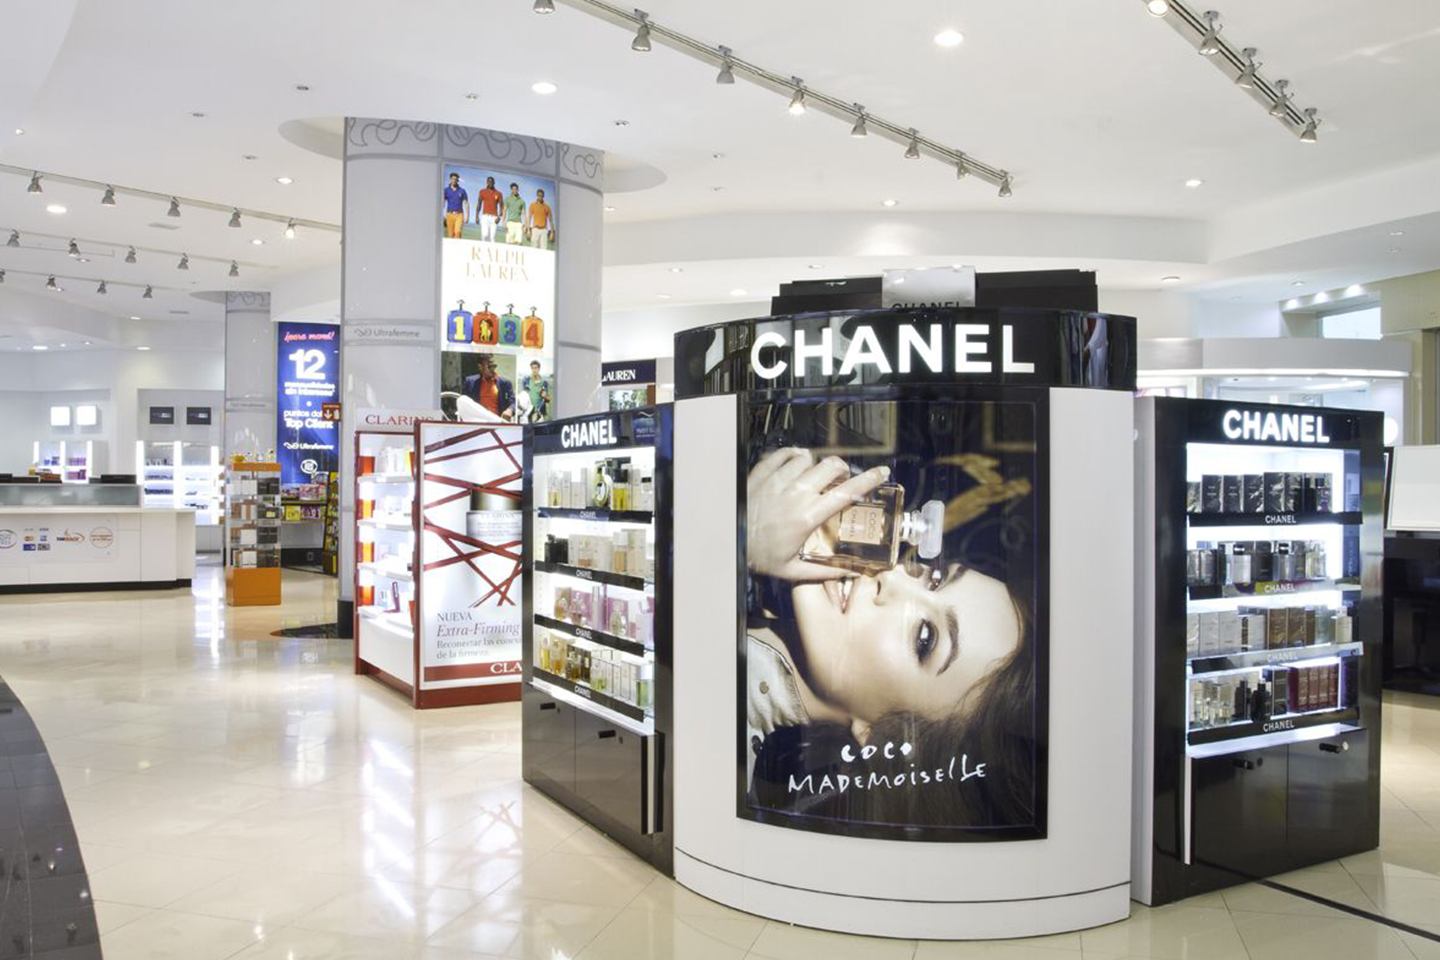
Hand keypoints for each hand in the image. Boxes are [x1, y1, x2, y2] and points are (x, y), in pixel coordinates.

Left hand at [746, 448, 888, 580]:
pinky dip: (793, 455)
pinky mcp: (761, 473)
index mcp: (808, 516)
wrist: (726, 543)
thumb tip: (851, 572)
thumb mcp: (793, 570)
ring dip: (816, 465)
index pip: (847, 492)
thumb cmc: (758, 557)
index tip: (882, 472)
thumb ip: (825, 571)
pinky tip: (795, 464)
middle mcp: (795, 494)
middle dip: (843, 469)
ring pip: (808, 458)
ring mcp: (777, 480)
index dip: (869, 480)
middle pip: (831, 466)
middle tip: (841, 478)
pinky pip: (784, 453)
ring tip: (814, 476)